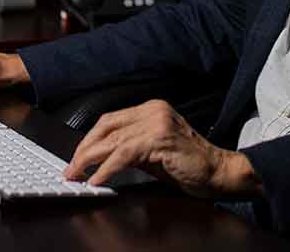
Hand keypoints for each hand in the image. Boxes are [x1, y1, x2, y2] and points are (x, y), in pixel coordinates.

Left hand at [63, 100, 261, 198]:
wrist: (219, 171)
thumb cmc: (189, 165)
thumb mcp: (154, 153)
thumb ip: (131, 149)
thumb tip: (102, 158)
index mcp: (151, 109)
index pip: (110, 120)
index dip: (89, 139)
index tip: (76, 157)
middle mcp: (153, 110)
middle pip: (107, 127)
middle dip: (84, 150)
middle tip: (70, 169)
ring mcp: (157, 122)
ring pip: (112, 140)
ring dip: (89, 160)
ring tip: (77, 175)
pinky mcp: (160, 139)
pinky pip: (124, 154)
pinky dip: (107, 169)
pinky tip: (98, 179)